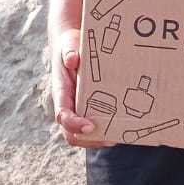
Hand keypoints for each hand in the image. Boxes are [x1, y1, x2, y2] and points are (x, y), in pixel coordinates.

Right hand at [51, 26, 108, 149]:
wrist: (71, 44)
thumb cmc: (69, 45)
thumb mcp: (68, 44)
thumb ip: (69, 51)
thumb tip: (72, 60)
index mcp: (61, 92)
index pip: (62, 115)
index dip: (74, 124)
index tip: (89, 126)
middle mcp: (68, 104)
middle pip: (71, 133)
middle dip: (89, 140)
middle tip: (111, 138)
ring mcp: (78, 107)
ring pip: (84, 134)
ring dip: (99, 138)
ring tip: (119, 135)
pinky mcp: (89, 105)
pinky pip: (95, 123)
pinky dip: (106, 128)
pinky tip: (122, 125)